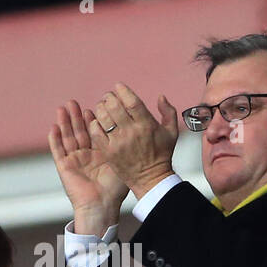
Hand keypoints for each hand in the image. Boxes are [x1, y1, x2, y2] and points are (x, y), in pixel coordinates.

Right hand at [49, 99, 128, 237]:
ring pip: (67, 137)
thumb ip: (124, 146)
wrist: (102, 206)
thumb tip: (135, 129)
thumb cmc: (115, 189)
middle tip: (74, 102)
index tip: (94, 106)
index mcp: (100, 153)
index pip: (94, 131)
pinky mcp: (64, 167)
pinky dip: (54, 139)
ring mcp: (74, 160)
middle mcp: (86, 155)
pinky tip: (53, 127)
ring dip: (64, 123)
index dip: (92, 119)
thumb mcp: (123, 163)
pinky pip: (57, 151)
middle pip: (79, 131)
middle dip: (76, 117)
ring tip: (62, 108)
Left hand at [92, 82, 179, 198]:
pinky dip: (94, 123)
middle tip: (109, 97)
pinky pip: (96, 132)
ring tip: (102, 107)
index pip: (131, 101)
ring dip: (100, 108)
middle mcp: (131, 132)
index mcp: (146, 125)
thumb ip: (168, 112)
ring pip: (103, 117)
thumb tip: (160, 97)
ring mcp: (118, 142)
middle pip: (114, 106)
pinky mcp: (108, 151)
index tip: (118, 87)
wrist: (151, 179)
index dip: (122, 90)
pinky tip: (98, 121)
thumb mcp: (171, 132)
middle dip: (109, 97)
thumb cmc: (161, 155)